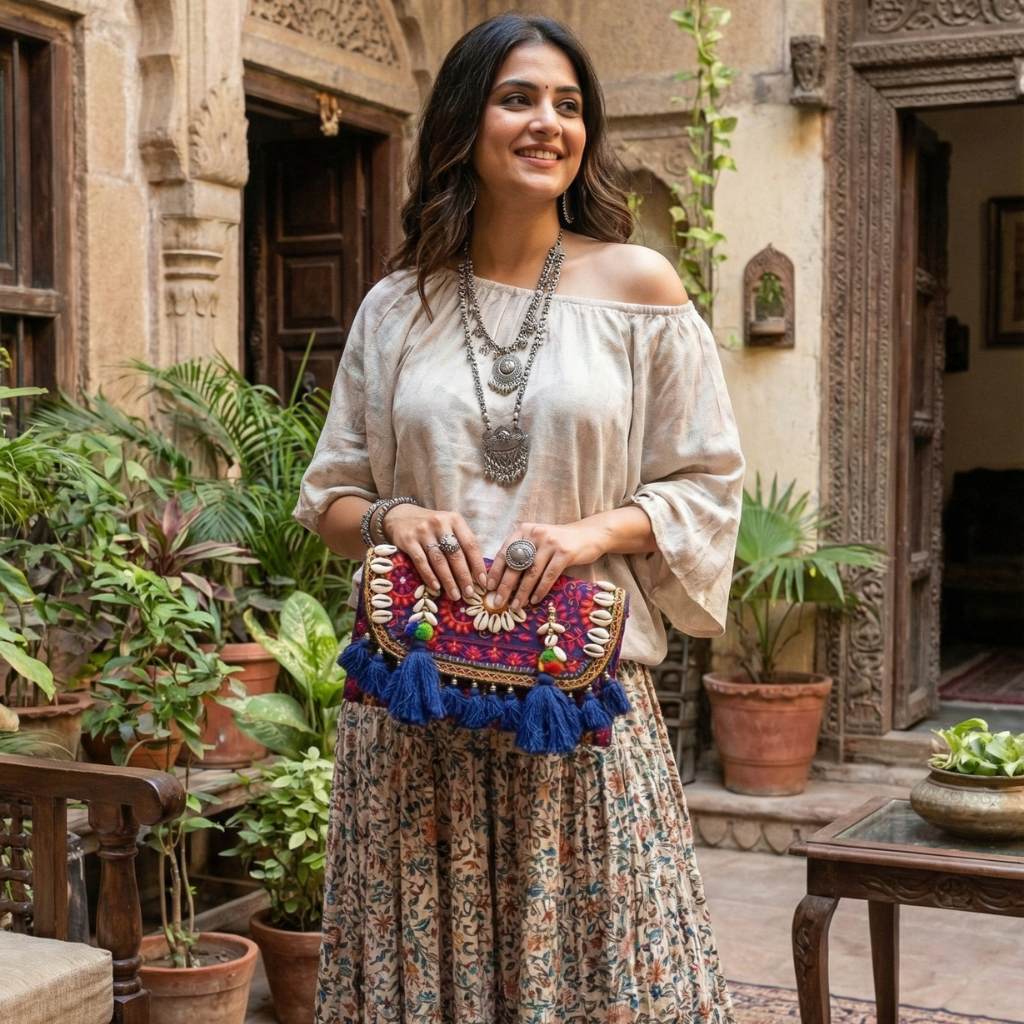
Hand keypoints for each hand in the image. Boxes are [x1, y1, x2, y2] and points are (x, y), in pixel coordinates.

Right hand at [381, 504, 487, 601]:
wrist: (400, 515)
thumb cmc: (431, 527)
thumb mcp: (448, 527)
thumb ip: (461, 543)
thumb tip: (476, 572)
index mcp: (455, 520)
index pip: (470, 544)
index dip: (478, 564)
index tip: (483, 582)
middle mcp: (440, 523)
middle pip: (455, 554)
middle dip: (464, 576)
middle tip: (469, 593)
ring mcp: (423, 532)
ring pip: (439, 560)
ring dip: (448, 580)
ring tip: (455, 595)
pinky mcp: (408, 540)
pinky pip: (421, 561)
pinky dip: (429, 576)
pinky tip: (436, 587)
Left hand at [486, 521, 602, 611]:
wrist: (588, 535)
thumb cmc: (558, 542)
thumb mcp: (537, 541)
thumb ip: (522, 552)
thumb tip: (503, 578)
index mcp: (524, 530)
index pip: (504, 552)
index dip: (495, 570)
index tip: (489, 586)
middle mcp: (535, 534)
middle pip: (516, 564)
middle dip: (506, 585)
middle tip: (498, 602)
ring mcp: (550, 543)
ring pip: (531, 572)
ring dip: (522, 592)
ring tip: (516, 605)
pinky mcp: (565, 553)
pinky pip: (548, 576)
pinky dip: (540, 590)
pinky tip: (534, 600)